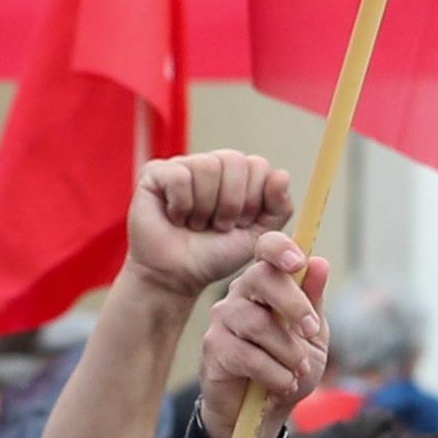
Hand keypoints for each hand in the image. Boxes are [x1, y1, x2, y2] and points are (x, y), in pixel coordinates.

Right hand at [128, 150, 298, 302]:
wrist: (178, 277)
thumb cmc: (215, 255)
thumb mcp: (258, 235)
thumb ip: (278, 208)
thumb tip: (282, 175)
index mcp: (237, 175)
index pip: (258, 165)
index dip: (253, 199)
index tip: (239, 224)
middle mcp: (211, 164)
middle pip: (234, 160)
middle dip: (231, 204)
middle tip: (217, 226)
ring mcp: (183, 166)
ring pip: (207, 167)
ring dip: (205, 208)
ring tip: (195, 224)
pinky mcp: (155, 173)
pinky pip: (179, 176)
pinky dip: (181, 206)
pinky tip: (175, 218)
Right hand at [193, 237, 331, 423]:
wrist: (264, 413)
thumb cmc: (288, 367)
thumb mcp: (311, 335)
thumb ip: (313, 300)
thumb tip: (319, 262)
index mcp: (266, 283)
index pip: (266, 248)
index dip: (280, 248)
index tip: (299, 263)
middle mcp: (240, 294)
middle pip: (262, 278)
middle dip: (294, 304)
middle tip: (311, 330)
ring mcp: (223, 319)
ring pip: (257, 323)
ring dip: (287, 351)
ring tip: (298, 370)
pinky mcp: (213, 347)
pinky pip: (247, 356)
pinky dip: (274, 374)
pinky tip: (282, 384)